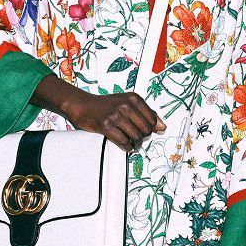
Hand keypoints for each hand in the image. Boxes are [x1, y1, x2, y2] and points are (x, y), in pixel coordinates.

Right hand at [30, 77, 165, 151]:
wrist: (83, 105)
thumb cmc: (105, 105)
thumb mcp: (127, 103)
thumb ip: (146, 113)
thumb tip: (162, 126)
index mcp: (133, 98)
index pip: (152, 119)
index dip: (150, 128)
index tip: (144, 131)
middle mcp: (126, 105)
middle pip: (145, 129)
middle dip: (143, 137)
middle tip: (136, 138)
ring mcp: (116, 116)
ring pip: (136, 137)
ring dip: (135, 143)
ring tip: (131, 142)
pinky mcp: (106, 126)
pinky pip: (124, 142)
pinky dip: (126, 147)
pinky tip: (125, 145)